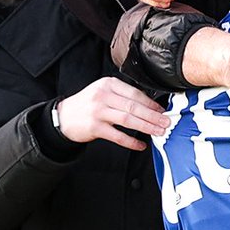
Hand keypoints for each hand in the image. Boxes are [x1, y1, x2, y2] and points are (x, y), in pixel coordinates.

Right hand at [54, 76, 168, 149]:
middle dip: (153, 116)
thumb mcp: (103, 92)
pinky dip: (131, 142)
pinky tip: (140, 145)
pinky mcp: (95, 127)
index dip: (152, 104)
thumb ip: (123, 96)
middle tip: (165, 123)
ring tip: (158, 132)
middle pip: (134, 107)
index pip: (135, 94)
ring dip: (146, 127)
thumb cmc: (87, 105)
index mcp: (108, 84)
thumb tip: (150, 106)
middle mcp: (103, 96)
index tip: (162, 111)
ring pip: (128, 120)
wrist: (64, 117)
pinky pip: (118, 136)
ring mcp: (98, 112)